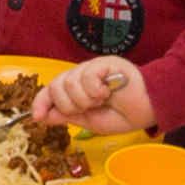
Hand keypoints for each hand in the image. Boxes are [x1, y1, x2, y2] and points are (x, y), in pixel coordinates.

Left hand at [37, 56, 154, 133]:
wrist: (148, 108)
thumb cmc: (123, 114)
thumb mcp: (89, 121)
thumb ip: (67, 116)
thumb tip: (43, 116)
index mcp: (75, 90)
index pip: (50, 91)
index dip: (41, 102)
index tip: (37, 117)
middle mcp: (80, 77)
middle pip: (55, 87)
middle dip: (69, 105)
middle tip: (89, 108)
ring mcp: (91, 68)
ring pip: (68, 83)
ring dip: (85, 99)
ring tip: (102, 100)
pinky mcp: (103, 62)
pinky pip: (85, 76)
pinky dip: (95, 90)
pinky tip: (108, 92)